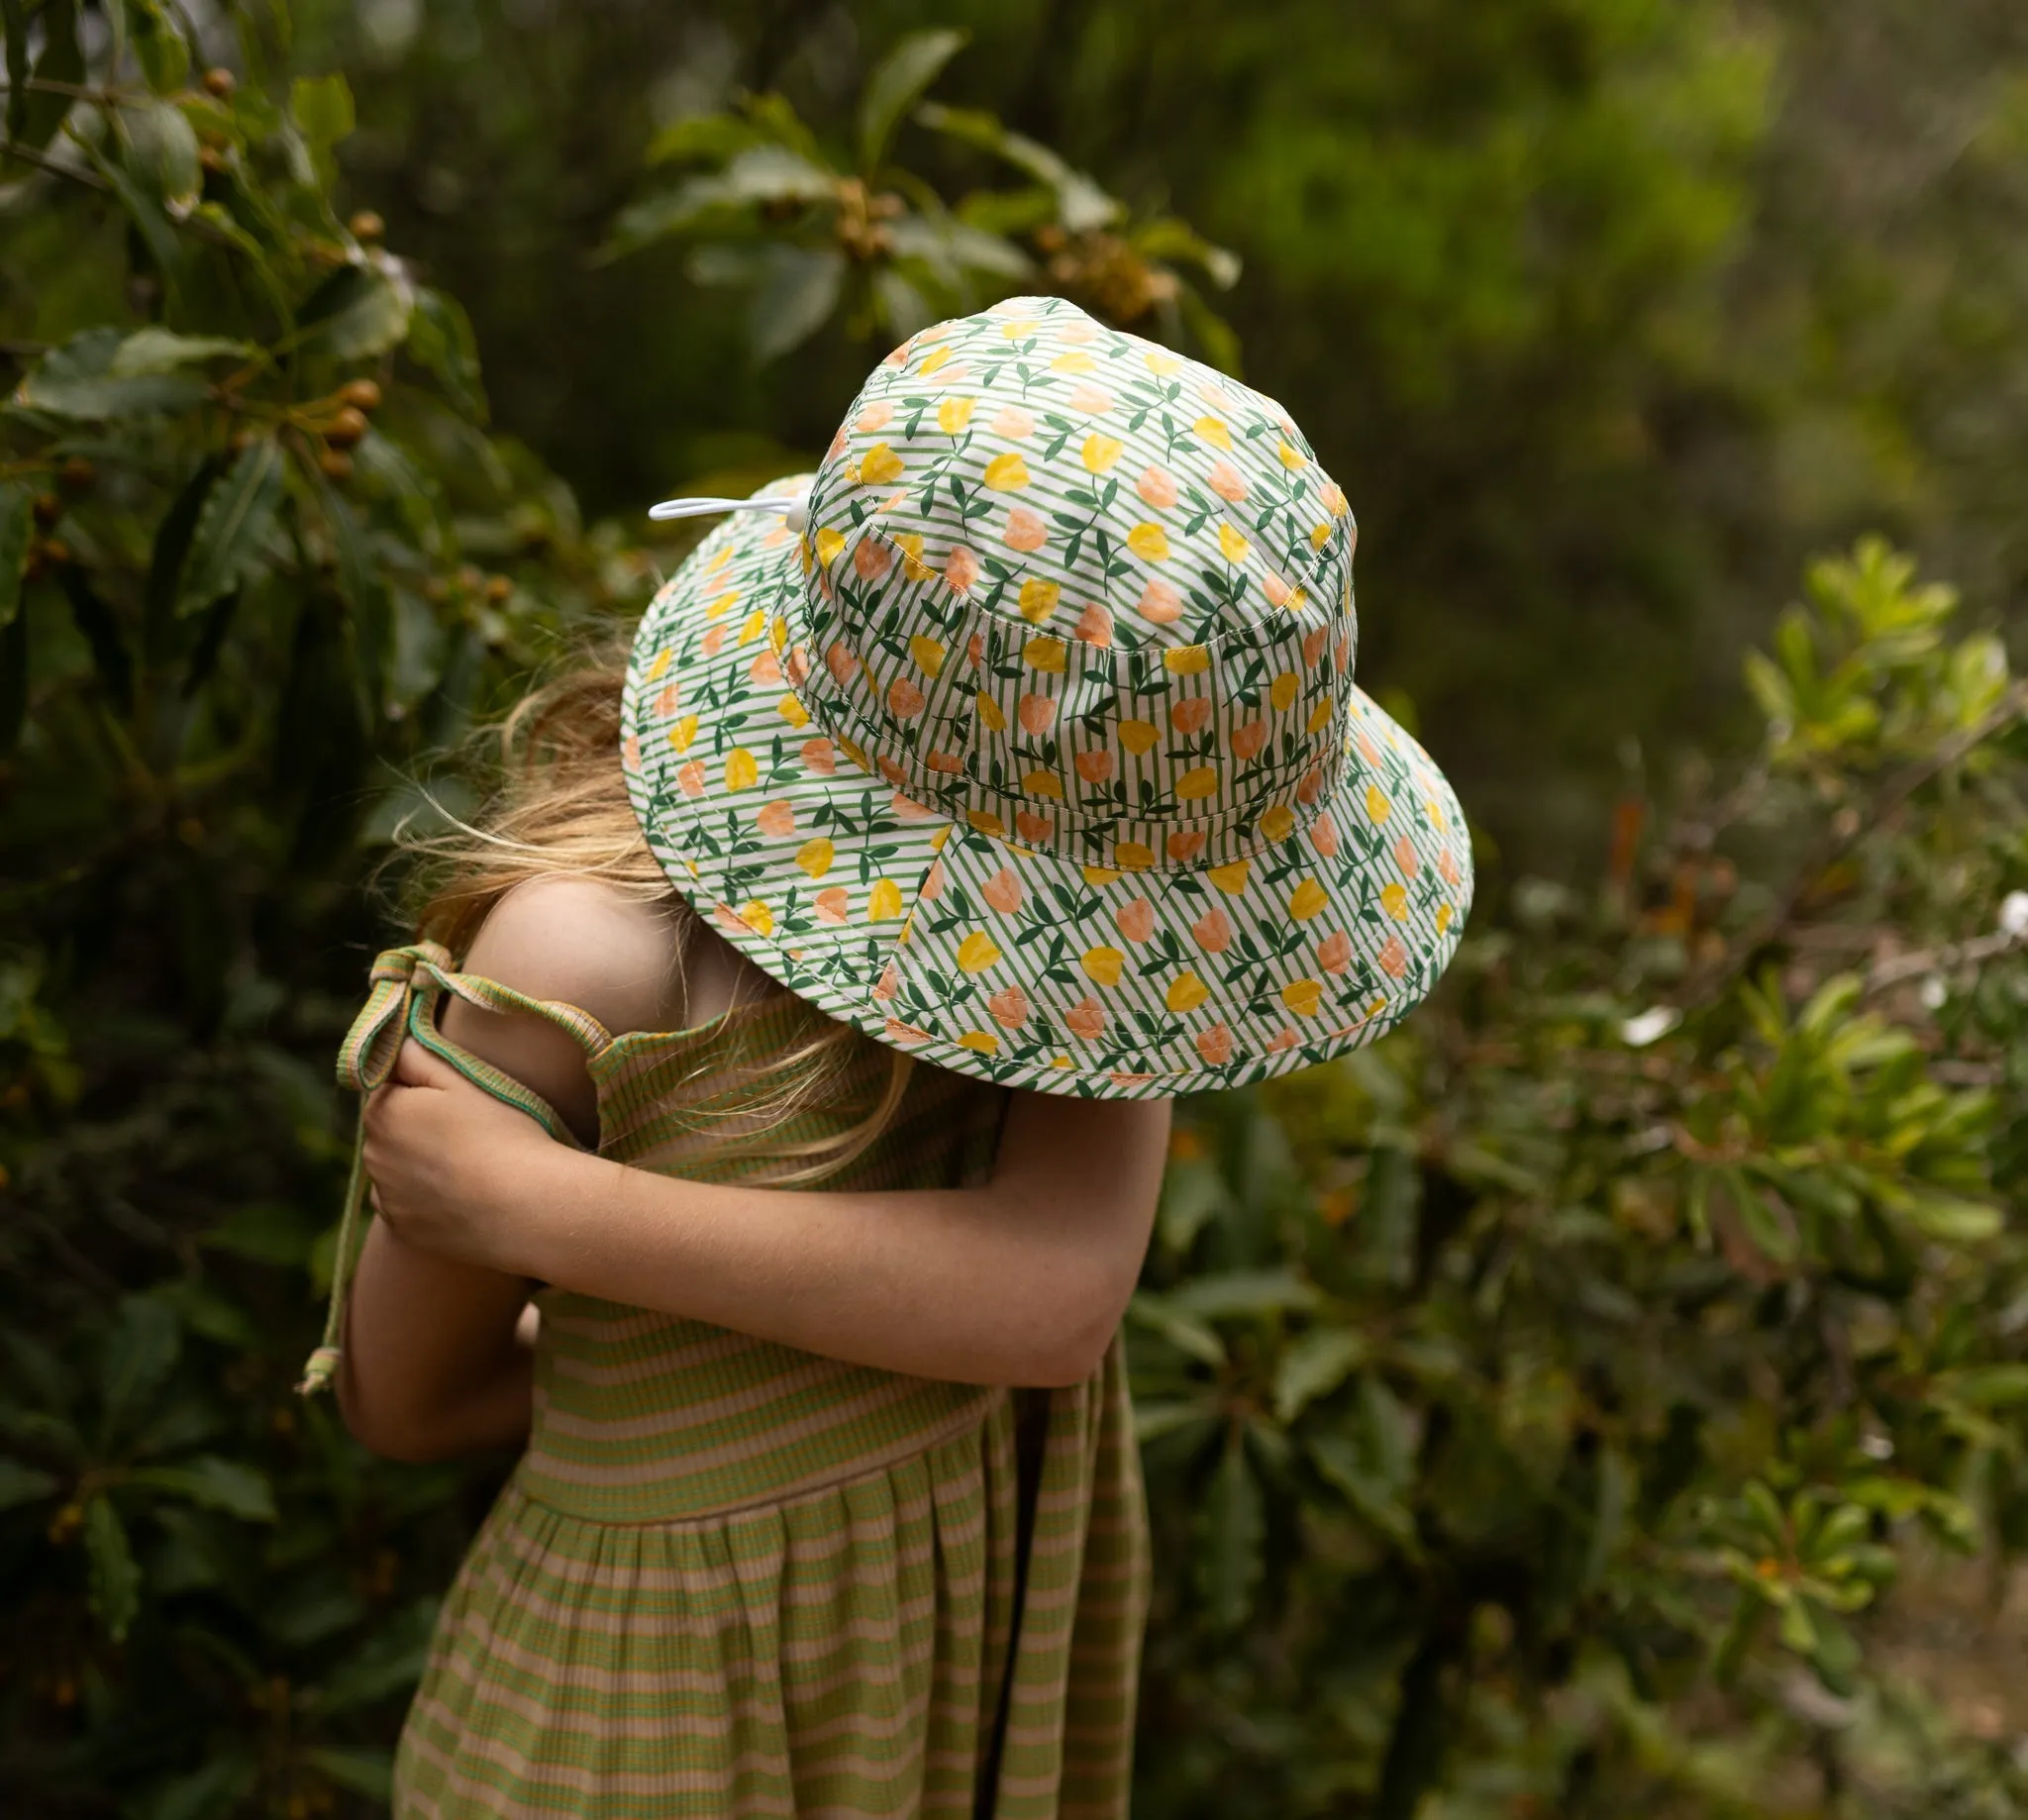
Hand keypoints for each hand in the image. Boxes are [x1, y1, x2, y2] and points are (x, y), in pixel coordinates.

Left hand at [361, 1039, 561, 1274]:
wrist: (522, 1206)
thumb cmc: (499, 1133)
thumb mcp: (466, 1080)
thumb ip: (422, 1057)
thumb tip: (399, 1044)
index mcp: (382, 1111)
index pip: (389, 1088)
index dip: (423, 1089)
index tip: (458, 1099)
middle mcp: (372, 1154)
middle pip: (390, 1130)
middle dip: (416, 1126)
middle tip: (467, 1131)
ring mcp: (385, 1196)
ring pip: (396, 1168)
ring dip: (418, 1164)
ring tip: (467, 1166)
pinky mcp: (402, 1228)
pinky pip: (405, 1204)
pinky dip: (423, 1198)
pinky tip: (459, 1194)